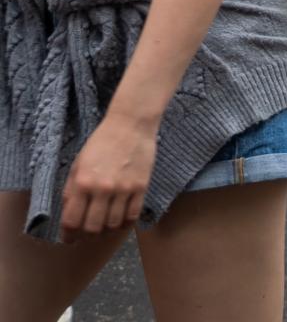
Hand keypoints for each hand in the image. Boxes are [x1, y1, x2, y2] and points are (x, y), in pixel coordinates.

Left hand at [61, 115, 156, 240]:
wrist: (131, 125)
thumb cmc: (101, 142)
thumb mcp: (78, 164)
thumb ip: (71, 190)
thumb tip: (69, 214)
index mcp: (82, 182)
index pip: (72, 221)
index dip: (68, 235)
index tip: (69, 238)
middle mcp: (102, 189)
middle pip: (93, 228)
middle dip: (86, 236)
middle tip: (86, 235)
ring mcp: (124, 189)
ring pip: (113, 225)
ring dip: (106, 232)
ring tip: (103, 228)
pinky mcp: (141, 187)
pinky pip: (132, 216)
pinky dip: (125, 224)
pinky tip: (120, 222)